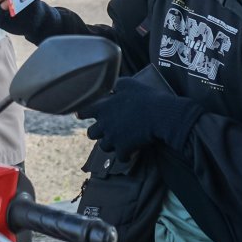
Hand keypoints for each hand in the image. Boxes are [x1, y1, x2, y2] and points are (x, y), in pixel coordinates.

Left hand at [75, 71, 202, 159]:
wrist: (160, 115)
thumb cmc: (145, 97)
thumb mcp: (128, 84)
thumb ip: (115, 85)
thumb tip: (111, 87)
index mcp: (103, 107)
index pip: (83, 111)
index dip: (82, 113)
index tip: (81, 114)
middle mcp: (104, 123)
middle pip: (91, 133)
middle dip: (97, 132)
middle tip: (105, 130)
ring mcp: (113, 138)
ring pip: (104, 146)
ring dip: (110, 144)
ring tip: (118, 141)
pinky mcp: (124, 149)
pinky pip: (121, 157)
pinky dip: (125, 155)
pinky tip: (131, 152)